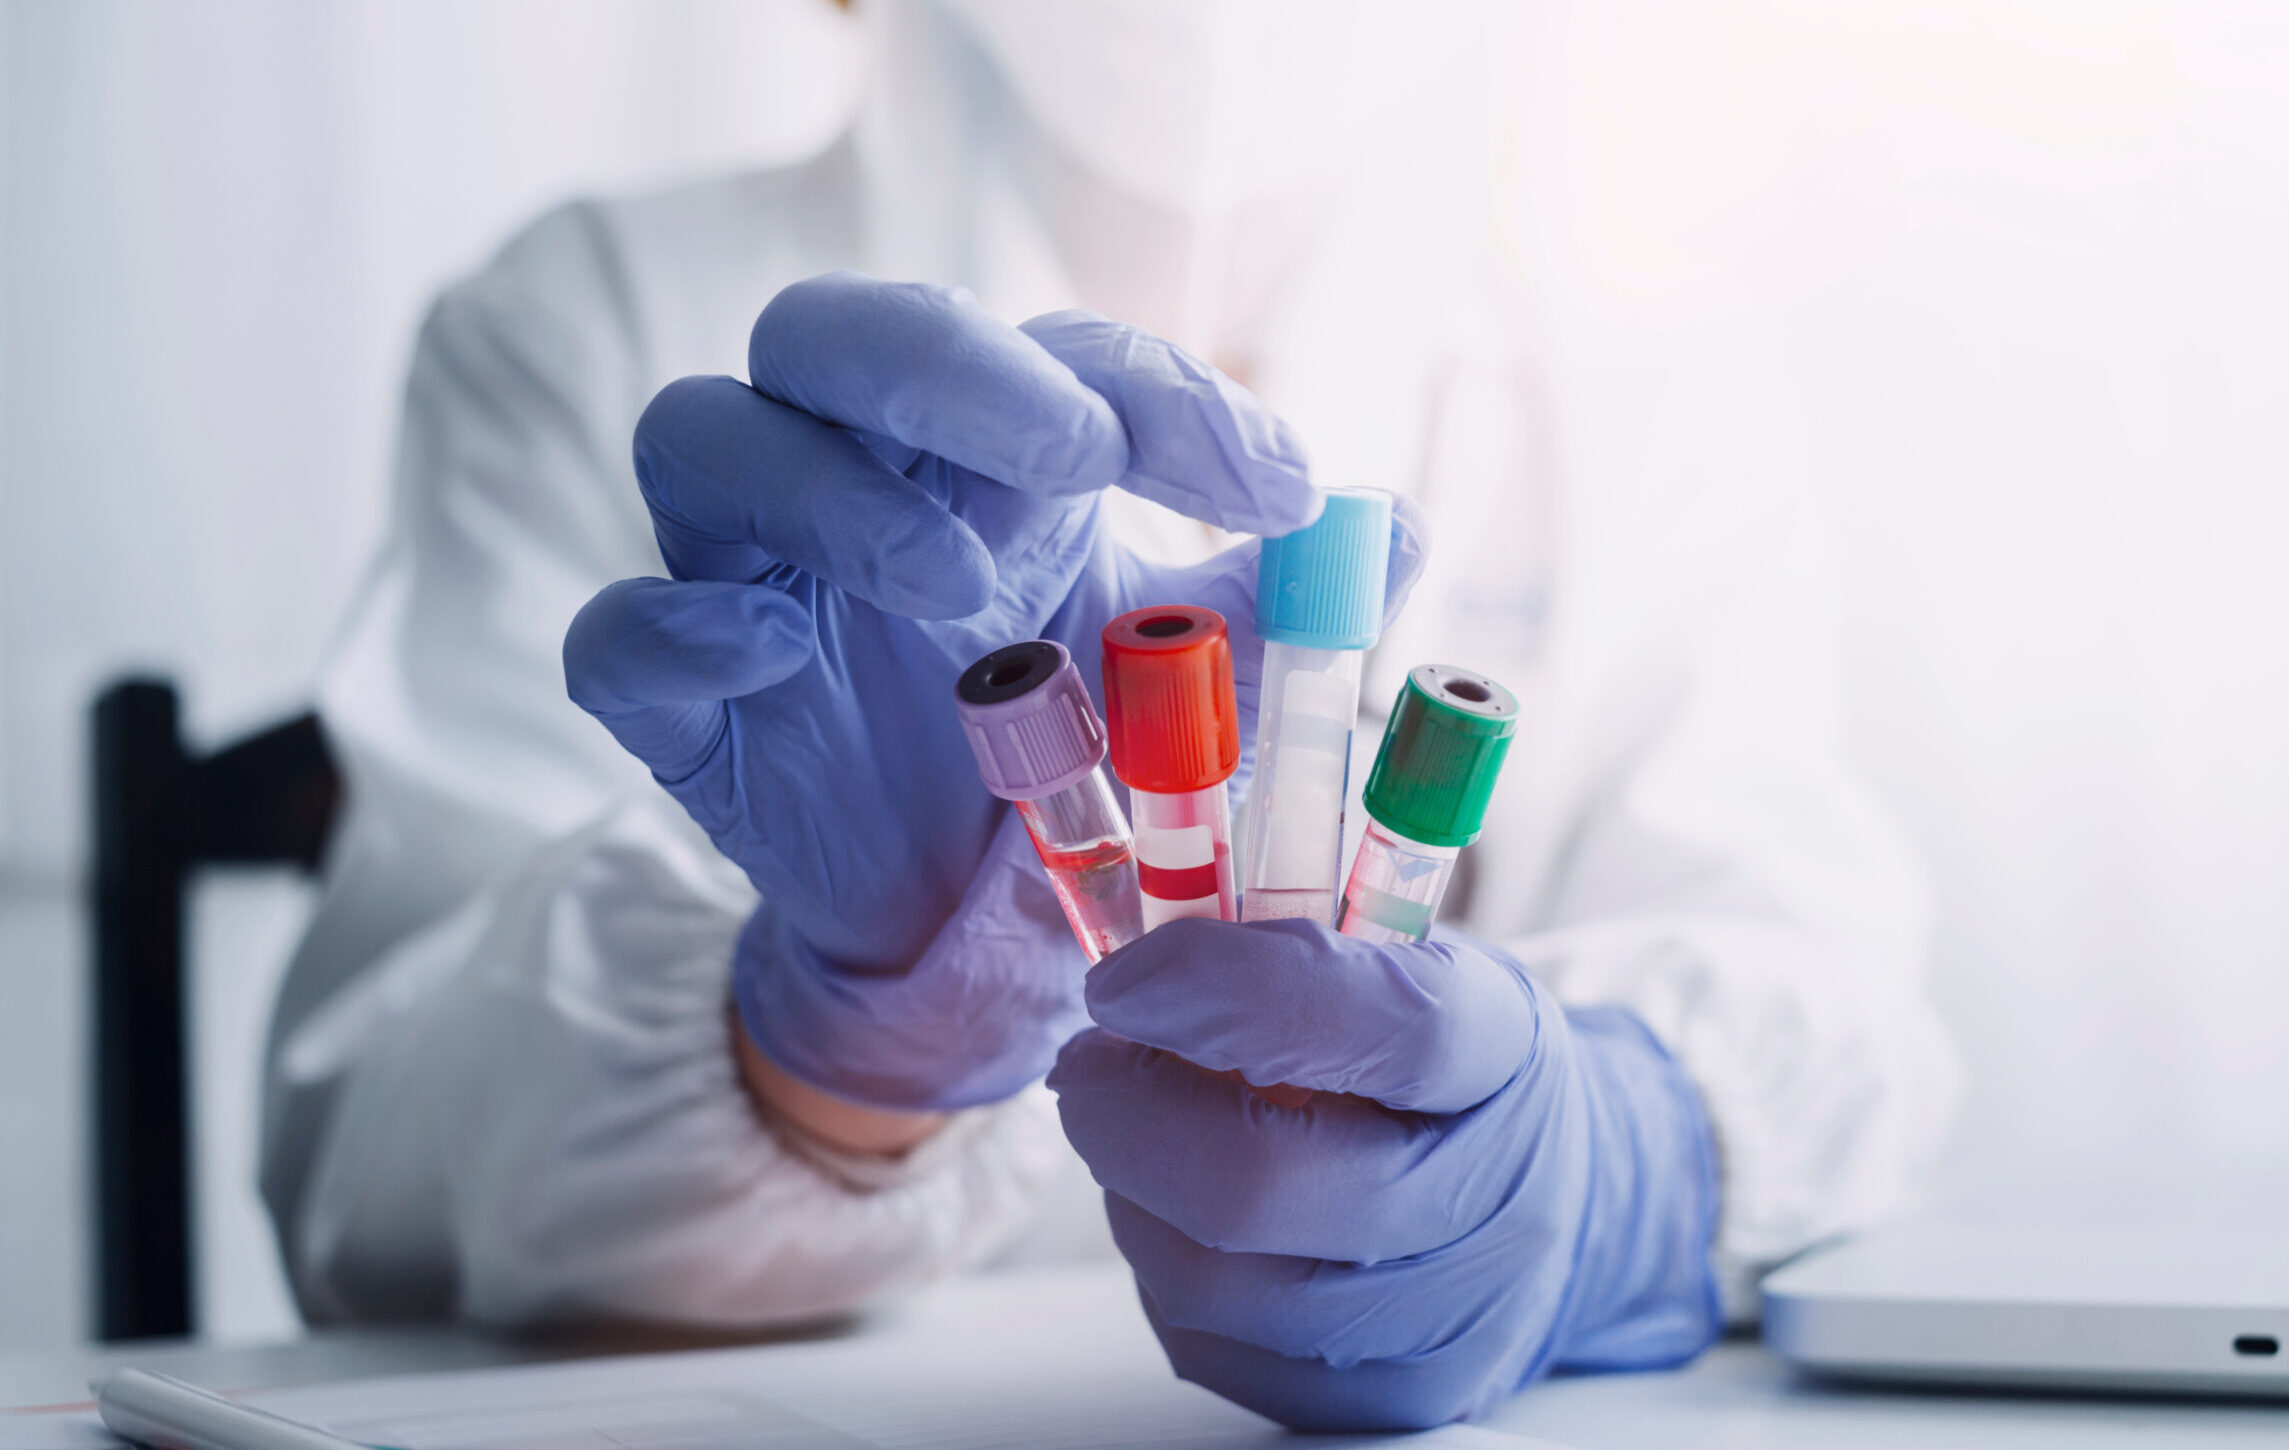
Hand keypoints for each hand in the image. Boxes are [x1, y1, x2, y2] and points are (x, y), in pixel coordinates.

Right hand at [564, 274, 1333, 1112]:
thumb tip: (1397, 527)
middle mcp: (851, 479)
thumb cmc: (1071, 765)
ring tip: (960, 594)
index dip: (1165, 395)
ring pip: (703, 437)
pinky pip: (618, 632)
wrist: (959, 934)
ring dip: (832, 492)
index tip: (1276, 488)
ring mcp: (748, 579)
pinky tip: (772, 654)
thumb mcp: (1195, 692)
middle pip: (831, 331)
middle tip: (1076, 457)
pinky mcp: (681, 704)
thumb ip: (1275, 610)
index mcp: (985, 456)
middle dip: (951, 366)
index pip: (1053, 360)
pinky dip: (682, 627)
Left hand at [1048, 919, 1722, 1429]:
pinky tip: (1185, 1216)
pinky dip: (1166, 1268)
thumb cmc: (1441, 1063)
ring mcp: (1447, 1317)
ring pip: (1215, 1281)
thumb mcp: (1407, 960)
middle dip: (1129, 1117)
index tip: (1123, 980)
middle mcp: (1496, 1196)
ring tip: (1142, 1135)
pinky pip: (1211, 1347)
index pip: (1383, 1021)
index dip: (1229, 993)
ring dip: (1134, 1194)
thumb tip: (1137, 932)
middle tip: (1090, 1065)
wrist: (1554, 1199)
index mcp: (1505, 1048)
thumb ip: (1290, 937)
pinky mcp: (1390, 1399)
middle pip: (1265, 1182)